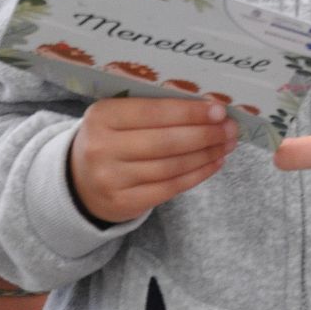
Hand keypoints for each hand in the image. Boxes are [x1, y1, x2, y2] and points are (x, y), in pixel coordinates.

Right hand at [67, 95, 237, 223]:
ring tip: (227, 144)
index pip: (154, 112)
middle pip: (166, 141)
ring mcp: (112, 179)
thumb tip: (209, 106)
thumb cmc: (112, 139)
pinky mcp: (123, 202)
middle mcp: (103, 148)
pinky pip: (170, 187)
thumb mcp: (119, 117)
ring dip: (206, 154)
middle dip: (205, 134)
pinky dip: (198, 174)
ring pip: (172, 166)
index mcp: (102, 116)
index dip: (190, 112)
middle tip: (230, 128)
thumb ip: (154, 109)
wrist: (80, 181)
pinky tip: (215, 162)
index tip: (219, 110)